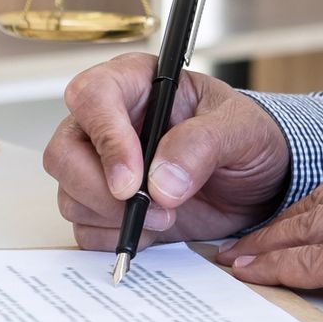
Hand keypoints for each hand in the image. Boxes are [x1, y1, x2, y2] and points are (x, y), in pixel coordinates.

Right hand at [45, 53, 292, 250]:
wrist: (258, 184)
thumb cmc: (247, 139)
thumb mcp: (241, 128)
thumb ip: (202, 144)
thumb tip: (161, 181)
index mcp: (134, 84)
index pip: (91, 96)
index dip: (105, 137)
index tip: (133, 178)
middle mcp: (106, 124)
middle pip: (63, 153)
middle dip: (100, 190)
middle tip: (150, 205)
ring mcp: (100, 167)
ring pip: (69, 195)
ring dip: (114, 217)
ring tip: (167, 216)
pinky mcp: (104, 207)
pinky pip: (84, 229)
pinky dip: (115, 237)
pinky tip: (153, 228)